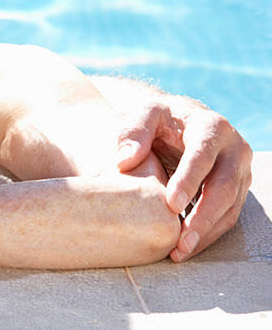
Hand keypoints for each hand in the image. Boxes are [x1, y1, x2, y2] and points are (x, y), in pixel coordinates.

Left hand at [116, 97, 252, 261]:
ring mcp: (240, 171)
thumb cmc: (160, 117)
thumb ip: (133, 132)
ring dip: (207, 232)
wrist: (181, 118)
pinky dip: (209, 233)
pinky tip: (187, 247)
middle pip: (224, 188)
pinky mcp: (238, 189)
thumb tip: (125, 162)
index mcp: (212, 127)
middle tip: (180, 241)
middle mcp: (234, 149)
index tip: (171, 205)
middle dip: (202, 217)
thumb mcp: (144, 113)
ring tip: (180, 251)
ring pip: (230, 207)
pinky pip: (228, 216)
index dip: (189, 181)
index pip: (203, 156)